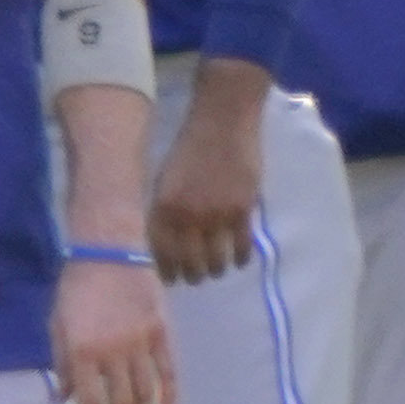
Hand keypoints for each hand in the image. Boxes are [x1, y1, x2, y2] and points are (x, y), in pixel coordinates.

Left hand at [55, 256, 174, 403]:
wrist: (108, 252)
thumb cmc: (76, 288)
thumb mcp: (58, 326)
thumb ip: (63, 364)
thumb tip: (63, 399)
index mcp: (83, 352)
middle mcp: (113, 353)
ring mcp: (141, 343)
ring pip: (146, 393)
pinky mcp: (161, 332)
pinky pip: (169, 370)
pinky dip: (170, 394)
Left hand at [150, 64, 267, 280]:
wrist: (223, 123)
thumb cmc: (190, 148)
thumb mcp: (165, 179)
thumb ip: (164, 211)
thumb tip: (167, 244)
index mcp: (163, 207)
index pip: (163, 253)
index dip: (168, 272)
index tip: (172, 280)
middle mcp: (187, 217)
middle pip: (190, 263)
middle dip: (193, 276)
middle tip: (197, 278)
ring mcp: (216, 216)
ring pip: (216, 261)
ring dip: (216, 270)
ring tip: (217, 270)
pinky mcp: (242, 211)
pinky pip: (241, 248)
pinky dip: (240, 259)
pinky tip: (238, 261)